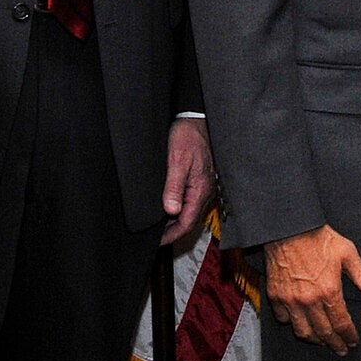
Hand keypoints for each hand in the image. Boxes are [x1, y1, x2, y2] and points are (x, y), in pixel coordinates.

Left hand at [159, 117, 216, 244]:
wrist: (196, 119)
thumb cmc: (188, 137)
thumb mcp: (177, 161)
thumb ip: (174, 187)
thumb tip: (171, 211)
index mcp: (200, 190)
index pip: (187, 223)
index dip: (171, 235)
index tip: (156, 241)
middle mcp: (206, 191)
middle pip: (190, 220)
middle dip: (173, 231)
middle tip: (154, 236)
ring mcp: (205, 186)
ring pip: (191, 212)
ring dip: (176, 221)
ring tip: (158, 225)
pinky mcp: (202, 180)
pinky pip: (192, 201)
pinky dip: (180, 209)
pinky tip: (169, 207)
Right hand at [263, 225, 360, 354]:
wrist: (289, 227)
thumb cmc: (318, 238)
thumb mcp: (347, 254)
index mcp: (329, 291)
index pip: (342, 324)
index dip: (349, 336)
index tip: (353, 341)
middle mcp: (309, 300)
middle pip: (323, 333)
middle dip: (334, 344)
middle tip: (340, 348)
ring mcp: (290, 300)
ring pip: (302, 331)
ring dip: (314, 339)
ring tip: (321, 340)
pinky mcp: (275, 295)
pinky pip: (283, 318)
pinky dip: (291, 323)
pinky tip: (299, 322)